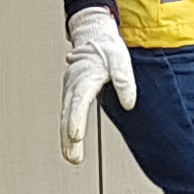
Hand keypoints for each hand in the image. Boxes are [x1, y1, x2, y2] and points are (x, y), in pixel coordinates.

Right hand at [62, 6, 134, 164]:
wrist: (93, 37)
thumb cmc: (107, 49)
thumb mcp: (121, 59)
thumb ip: (124, 80)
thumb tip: (129, 103)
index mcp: (85, 76)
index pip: (78, 101)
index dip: (76, 119)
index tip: (75, 135)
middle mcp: (73, 85)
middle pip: (68, 114)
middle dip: (68, 137)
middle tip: (73, 156)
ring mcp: (70, 91)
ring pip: (65, 117)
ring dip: (66, 138)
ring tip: (72, 157)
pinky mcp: (70, 95)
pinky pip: (66, 114)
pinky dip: (66, 130)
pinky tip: (70, 145)